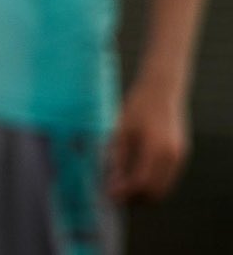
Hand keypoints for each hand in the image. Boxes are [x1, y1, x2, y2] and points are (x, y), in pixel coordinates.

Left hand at [107, 73, 189, 202]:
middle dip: (135, 198)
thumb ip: (117, 156)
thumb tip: (111, 180)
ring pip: (163, 188)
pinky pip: (167, 178)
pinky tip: (134, 177)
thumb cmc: (137, 106)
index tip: (109, 194)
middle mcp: (172, 156)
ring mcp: (179, 157)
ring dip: (144, 193)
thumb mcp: (121, 129)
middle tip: (115, 195)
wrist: (161, 90)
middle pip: (155, 192)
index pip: (141, 182)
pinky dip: (152, 183)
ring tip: (122, 187)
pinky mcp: (180, 155)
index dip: (125, 192)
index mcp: (156, 148)